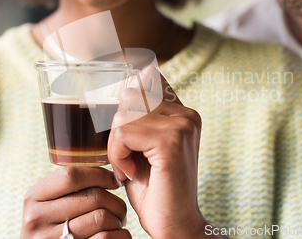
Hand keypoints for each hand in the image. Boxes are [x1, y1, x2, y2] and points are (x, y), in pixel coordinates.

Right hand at [21, 166, 130, 238]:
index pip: (72, 174)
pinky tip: (116, 235)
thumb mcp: (47, 205)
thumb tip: (107, 169)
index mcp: (34, 197)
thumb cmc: (52, 228)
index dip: (100, 174)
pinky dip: (119, 235)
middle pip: (92, 197)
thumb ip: (66, 187)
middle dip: (115, 201)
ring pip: (101, 218)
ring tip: (116, 223)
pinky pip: (105, 238)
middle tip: (120, 209)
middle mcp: (36, 218)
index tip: (114, 180)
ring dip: (117, 220)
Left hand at [108, 67, 206, 238]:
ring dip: (115, 144)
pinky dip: (117, 155)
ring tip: (127, 167)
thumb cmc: (154, 188)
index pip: (148, 77)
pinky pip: (123, 132)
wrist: (174, 225)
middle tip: (124, 156)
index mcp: (183, 113)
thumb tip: (117, 88)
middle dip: (117, 126)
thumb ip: (136, 119)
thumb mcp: (142, 147)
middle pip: (130, 94)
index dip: (128, 84)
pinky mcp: (170, 142)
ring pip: (123, 113)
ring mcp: (181, 125)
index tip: (119, 107)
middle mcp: (187, 114)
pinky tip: (129, 173)